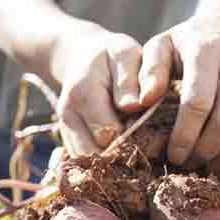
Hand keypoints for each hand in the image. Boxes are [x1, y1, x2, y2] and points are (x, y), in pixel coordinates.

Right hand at [53, 26, 147, 156]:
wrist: (81, 58)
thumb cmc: (111, 55)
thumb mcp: (124, 54)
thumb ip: (129, 79)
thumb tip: (132, 105)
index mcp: (83, 94)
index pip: (108, 133)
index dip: (134, 139)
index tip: (154, 136)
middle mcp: (68, 116)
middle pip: (96, 154)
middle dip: (123, 157)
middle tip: (148, 151)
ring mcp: (65, 131)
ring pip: (88, 165)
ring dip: (112, 165)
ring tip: (135, 156)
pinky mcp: (68, 141)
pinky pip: (85, 164)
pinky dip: (104, 165)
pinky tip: (122, 156)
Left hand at [139, 16, 219, 170]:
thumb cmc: (190, 43)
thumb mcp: (161, 48)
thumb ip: (148, 73)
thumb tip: (141, 102)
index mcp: (206, 51)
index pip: (197, 103)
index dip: (185, 136)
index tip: (174, 156)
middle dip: (209, 150)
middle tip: (193, 164)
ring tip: (216, 163)